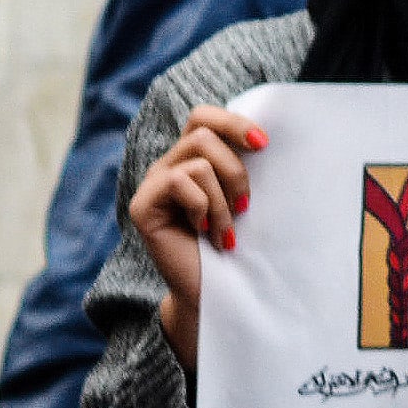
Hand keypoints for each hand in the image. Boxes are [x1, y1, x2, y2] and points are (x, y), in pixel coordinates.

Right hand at [127, 106, 267, 372]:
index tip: (264, 144)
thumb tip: (264, 137)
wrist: (218, 291)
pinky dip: (204, 207)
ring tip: (227, 229)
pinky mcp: (142, 207)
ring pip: (197, 160)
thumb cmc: (237, 243)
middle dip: (235, 167)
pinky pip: (179, 182)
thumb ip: (244, 164)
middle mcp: (168, 166)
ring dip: (223, 198)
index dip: (233, 121)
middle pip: (201, 131)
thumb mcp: (245, 196)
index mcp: (192, 158)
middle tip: (247, 203)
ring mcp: (152, 185)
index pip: (203, 116)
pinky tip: (206, 233)